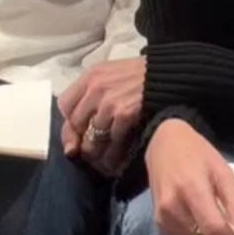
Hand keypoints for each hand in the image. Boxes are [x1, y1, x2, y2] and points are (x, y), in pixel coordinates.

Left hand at [57, 58, 145, 175]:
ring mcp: (108, 101)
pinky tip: (119, 160)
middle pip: (76, 124)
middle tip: (93, 152)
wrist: (169, 73)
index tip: (77, 135)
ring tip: (105, 162)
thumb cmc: (141, 75)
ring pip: (92, 138)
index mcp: (91, 75)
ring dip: (99, 152)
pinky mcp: (123, 113)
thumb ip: (92, 97)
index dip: (69, 123)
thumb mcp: (112, 76)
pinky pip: (112, 141)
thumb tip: (76, 136)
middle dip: (83, 140)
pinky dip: (115, 153)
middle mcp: (96, 87)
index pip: (65, 105)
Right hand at [146, 118, 233, 234]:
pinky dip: (196, 233)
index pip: (214, 228)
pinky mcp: (157, 221)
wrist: (163, 143)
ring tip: (216, 218)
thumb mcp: (222, 170)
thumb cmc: (197, 153)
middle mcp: (173, 205)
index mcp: (192, 187)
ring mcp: (162, 215)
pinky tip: (198, 215)